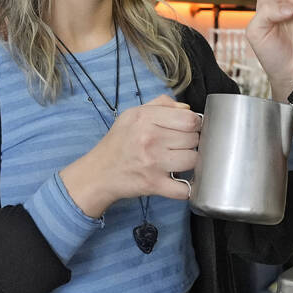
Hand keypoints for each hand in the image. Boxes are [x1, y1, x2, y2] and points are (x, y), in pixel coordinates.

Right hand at [60, 95, 200, 217]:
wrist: (98, 172)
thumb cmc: (118, 143)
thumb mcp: (133, 114)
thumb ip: (161, 105)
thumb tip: (187, 109)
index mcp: (145, 118)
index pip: (189, 119)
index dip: (194, 124)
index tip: (188, 129)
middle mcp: (149, 138)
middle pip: (193, 139)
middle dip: (191, 143)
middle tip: (180, 146)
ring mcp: (153, 163)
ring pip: (193, 160)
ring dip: (190, 162)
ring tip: (179, 161)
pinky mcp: (154, 184)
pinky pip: (184, 188)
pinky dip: (187, 188)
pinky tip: (181, 181)